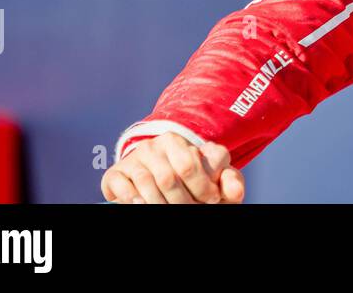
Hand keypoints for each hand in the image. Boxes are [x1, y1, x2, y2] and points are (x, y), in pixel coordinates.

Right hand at [101, 131, 244, 203]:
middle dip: (181, 201)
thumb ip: (230, 182)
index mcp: (180, 141)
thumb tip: (236, 192)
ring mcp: (135, 157)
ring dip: (159, 204)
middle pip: (168, 178)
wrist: (155, 176)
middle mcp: (155, 144)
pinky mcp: (116, 172)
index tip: (211, 200)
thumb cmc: (193, 180)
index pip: (190, 166)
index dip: (202, 189)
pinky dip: (133, 200)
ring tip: (168, 211)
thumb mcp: (214, 179)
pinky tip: (143, 205)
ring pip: (146, 182)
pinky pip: (122, 186)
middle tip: (189, 210)